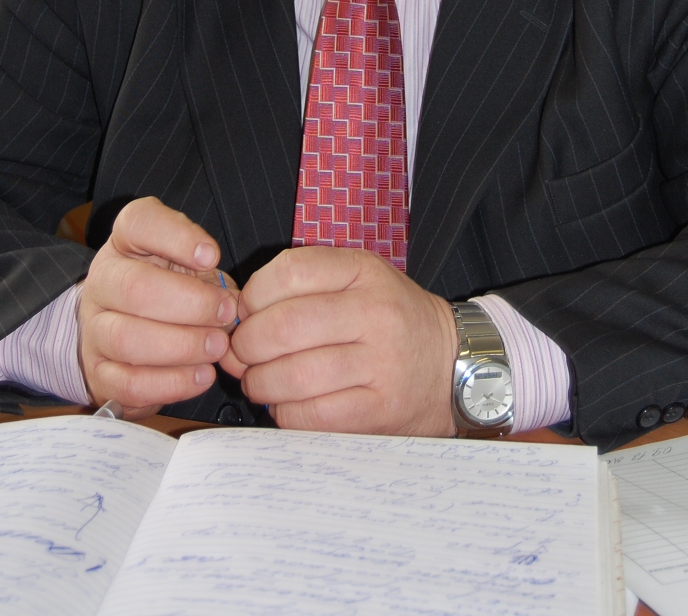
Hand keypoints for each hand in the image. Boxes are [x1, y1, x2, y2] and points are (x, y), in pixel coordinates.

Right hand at [78, 196, 239, 418]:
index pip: (138, 222)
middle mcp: (102, 281)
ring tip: (217, 347)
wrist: (130, 334)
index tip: (211, 256)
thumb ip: (210, 277)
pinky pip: (129, 383)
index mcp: (125, 242)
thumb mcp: (191, 268)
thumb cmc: (173, 291)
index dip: (177, 237)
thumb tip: (233, 305)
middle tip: (226, 313)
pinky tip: (201, 375)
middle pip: (135, 287)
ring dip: (182, 346)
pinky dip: (171, 383)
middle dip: (190, 304)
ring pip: (128, 339)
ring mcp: (94, 329)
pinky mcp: (99, 373)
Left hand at [222, 246, 457, 435]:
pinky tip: (287, 404)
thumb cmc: (391, 320)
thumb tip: (236, 320)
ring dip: (259, 383)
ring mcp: (381, 364)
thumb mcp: (357, 281)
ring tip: (260, 381)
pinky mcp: (379, 411)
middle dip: (246, 345)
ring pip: (292, 375)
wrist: (450, 365)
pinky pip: (310, 415)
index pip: (290, 271)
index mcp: (364, 271)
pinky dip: (284, 413)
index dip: (252, 296)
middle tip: (242, 355)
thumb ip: (301, 287)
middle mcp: (375, 313)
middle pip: (283, 326)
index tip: (245, 313)